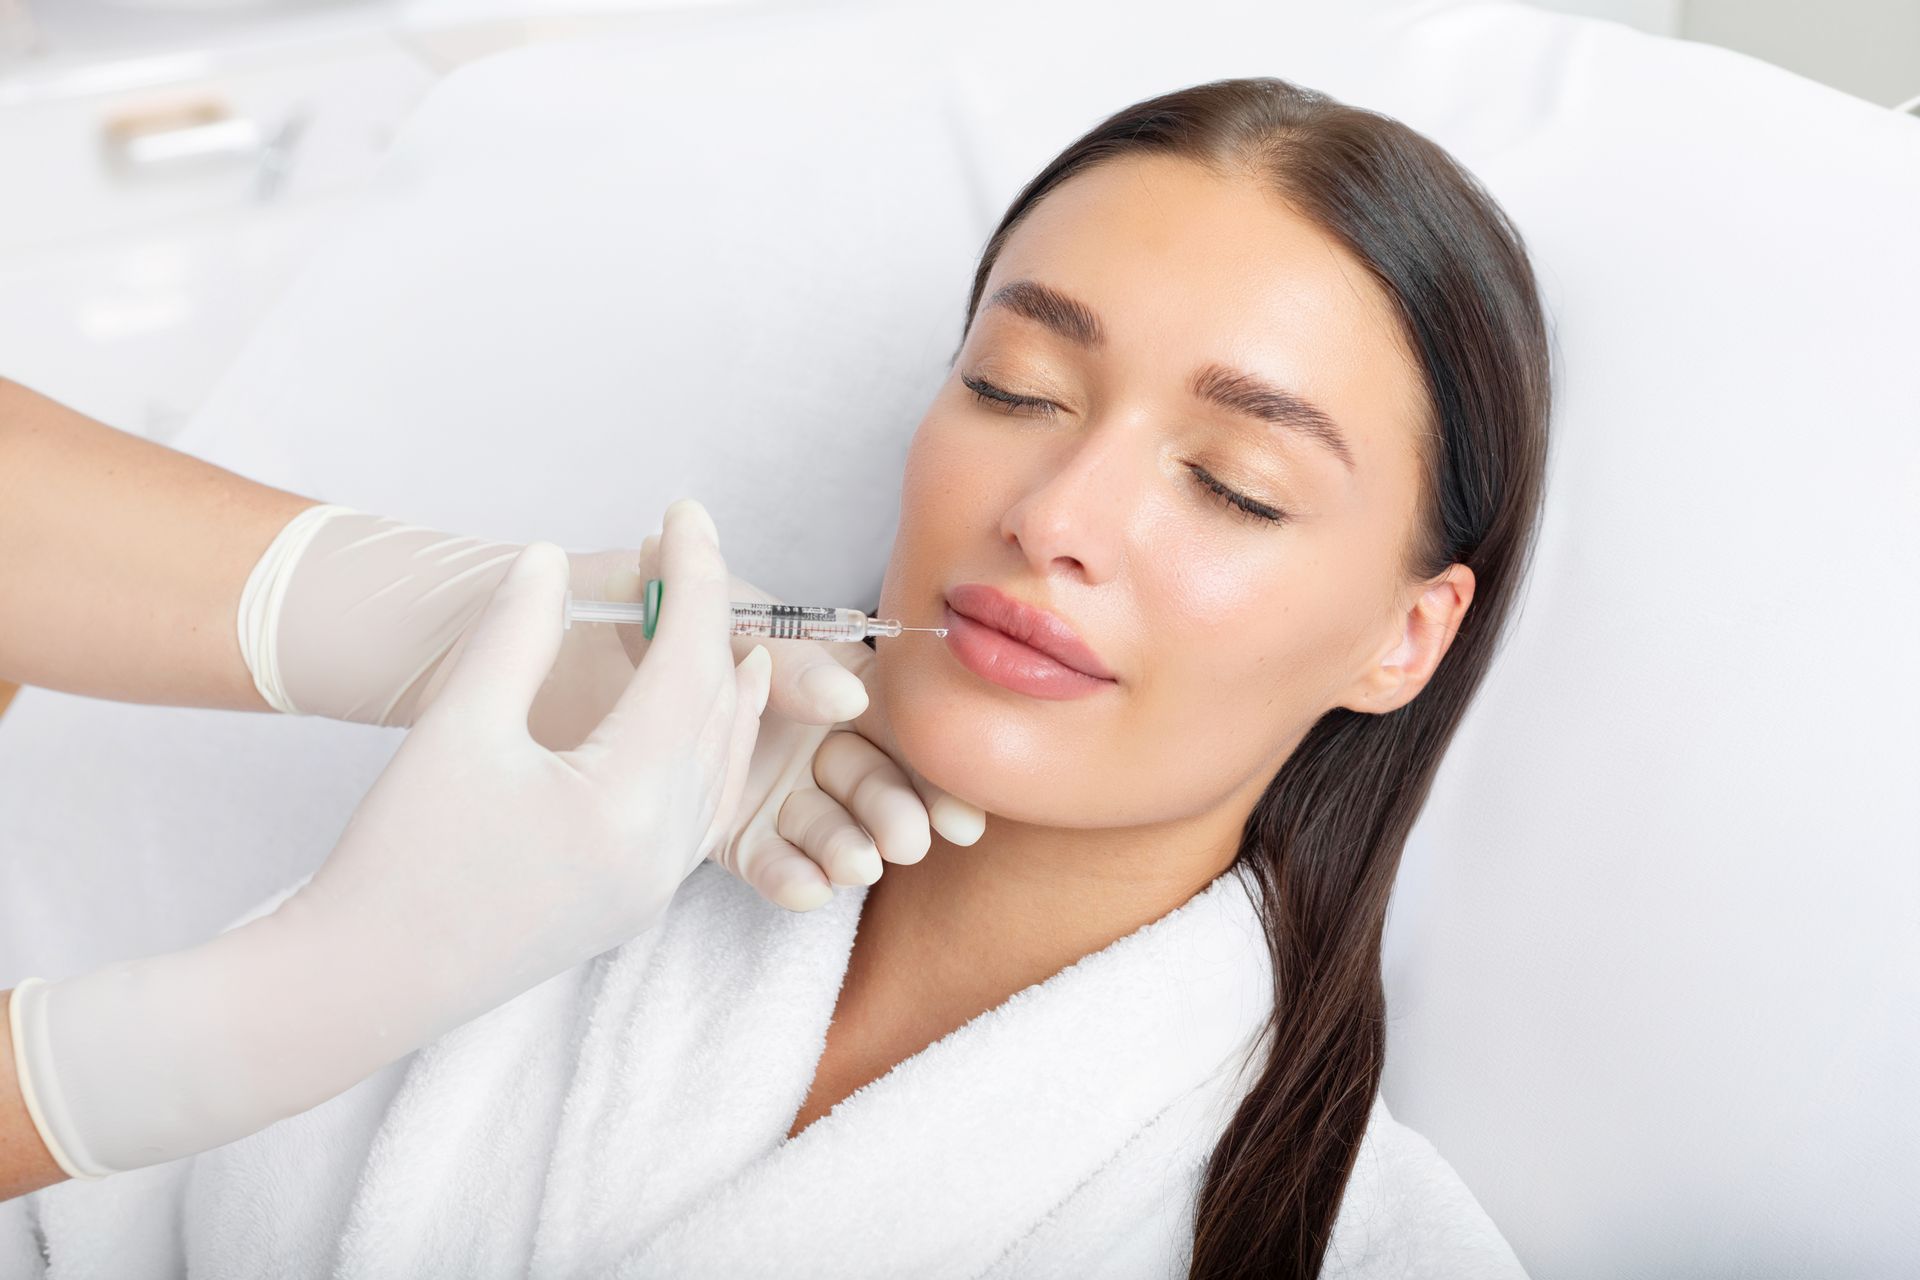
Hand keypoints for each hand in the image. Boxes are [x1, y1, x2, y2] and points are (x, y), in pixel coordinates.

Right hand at [10, 499, 769, 1177]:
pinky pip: (700, 809)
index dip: (694, 577)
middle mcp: (663, 851)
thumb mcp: (458, 725)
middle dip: (717, 625)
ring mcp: (655, 887)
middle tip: (698, 551)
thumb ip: (516, 631)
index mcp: (628, 803)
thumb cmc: (397, 857)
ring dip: (728, 691)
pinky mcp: (634, 903)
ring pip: (721, 766)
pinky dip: (709, 749)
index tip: (689, 510)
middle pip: (719, 714)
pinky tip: (698, 718)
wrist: (356, 985)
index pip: (690, 663)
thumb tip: (550, 557)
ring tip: (728, 626)